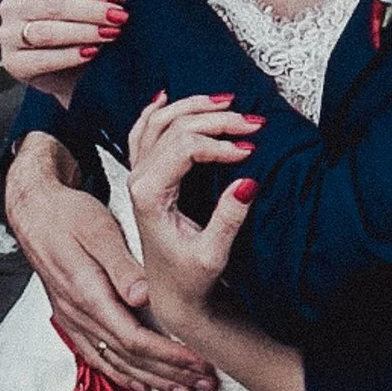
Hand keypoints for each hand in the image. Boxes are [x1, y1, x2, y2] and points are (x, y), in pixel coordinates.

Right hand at [0, 0, 124, 86]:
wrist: (71, 67)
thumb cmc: (80, 21)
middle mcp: (11, 5)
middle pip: (53, 5)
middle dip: (91, 11)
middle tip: (120, 17)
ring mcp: (8, 35)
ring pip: (47, 32)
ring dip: (84, 32)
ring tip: (112, 34)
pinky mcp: (13, 64)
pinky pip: (42, 59)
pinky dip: (70, 56)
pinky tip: (93, 53)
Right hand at [4, 133, 217, 390]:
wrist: (33, 210)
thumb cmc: (67, 214)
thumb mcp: (99, 231)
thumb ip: (122, 266)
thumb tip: (144, 296)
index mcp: (88, 295)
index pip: (135, 339)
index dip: (169, 356)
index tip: (199, 362)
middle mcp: (78, 315)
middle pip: (130, 358)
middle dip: (170, 374)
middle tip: (204, 382)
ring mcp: (73, 320)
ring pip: (116, 363)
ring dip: (152, 380)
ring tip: (184, 390)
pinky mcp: (71, 318)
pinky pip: (97, 357)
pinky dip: (122, 374)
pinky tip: (142, 383)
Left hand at [124, 90, 264, 327]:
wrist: (171, 293)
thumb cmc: (189, 278)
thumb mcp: (213, 254)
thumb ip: (228, 218)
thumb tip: (248, 182)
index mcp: (150, 195)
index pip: (185, 148)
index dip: (221, 143)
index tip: (251, 150)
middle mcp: (139, 179)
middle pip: (175, 127)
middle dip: (217, 119)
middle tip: (252, 122)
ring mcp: (139, 174)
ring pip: (159, 120)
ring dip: (194, 106)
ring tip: (226, 102)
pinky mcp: (145, 175)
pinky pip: (143, 131)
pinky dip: (157, 111)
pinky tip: (167, 97)